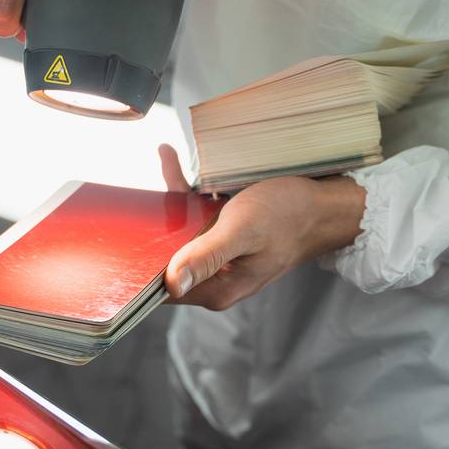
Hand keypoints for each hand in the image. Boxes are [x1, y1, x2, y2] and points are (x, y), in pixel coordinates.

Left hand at [157, 144, 365, 310]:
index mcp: (216, 289)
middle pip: (165, 258)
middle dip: (150, 225)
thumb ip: (206, 257)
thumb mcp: (243, 232)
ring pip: (178, 234)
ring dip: (168, 200)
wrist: (325, 203)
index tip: (124, 235)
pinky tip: (175, 161)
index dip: (139, 264)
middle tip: (140, 190)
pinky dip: (185, 192)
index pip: (161, 288)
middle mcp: (214, 279)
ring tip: (167, 159)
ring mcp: (219, 258)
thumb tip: (171, 283)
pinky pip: (195, 218)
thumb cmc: (289, 216)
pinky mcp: (224, 238)